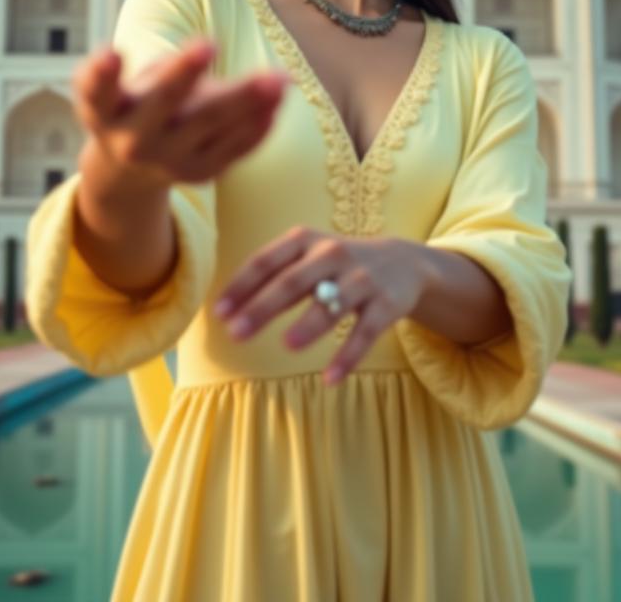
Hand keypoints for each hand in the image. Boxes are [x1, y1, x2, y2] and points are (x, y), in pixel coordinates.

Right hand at [72, 38, 292, 189]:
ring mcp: (167, 161)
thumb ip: (168, 69)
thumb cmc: (135, 104)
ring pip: (211, 125)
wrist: (130, 171)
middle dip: (185, 72)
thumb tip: (218, 59)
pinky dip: (258, 123)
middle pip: (164, 102)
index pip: (98, 91)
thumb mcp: (133, 84)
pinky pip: (235, 146)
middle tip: (209, 43)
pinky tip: (279, 101)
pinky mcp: (198, 174)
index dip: (103, 73)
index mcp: (104, 111)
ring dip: (247, 98)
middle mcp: (131, 140)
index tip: (111, 53)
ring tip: (280, 77)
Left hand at [212, 227, 428, 384]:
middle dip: (263, 307)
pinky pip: (365, 333)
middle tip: (236, 333)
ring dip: (309, 325)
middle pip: (293, 282)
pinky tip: (329, 379)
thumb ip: (272, 276)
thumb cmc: (336, 264)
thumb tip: (225, 310)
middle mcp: (332, 254)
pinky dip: (348, 357)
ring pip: (332, 304)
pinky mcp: (387, 303)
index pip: (266, 261)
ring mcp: (361, 278)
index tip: (219, 313)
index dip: (241, 286)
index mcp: (305, 241)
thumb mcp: (306, 256)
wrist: (402, 261)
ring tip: (288, 346)